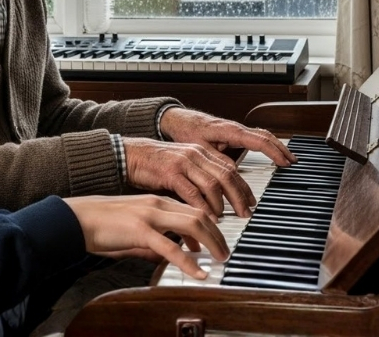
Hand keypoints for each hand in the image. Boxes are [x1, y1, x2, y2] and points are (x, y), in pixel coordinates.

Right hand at [63, 194, 228, 280]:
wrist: (77, 218)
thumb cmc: (101, 224)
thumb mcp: (133, 229)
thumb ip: (152, 240)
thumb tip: (165, 255)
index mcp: (156, 202)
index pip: (192, 210)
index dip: (209, 226)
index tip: (215, 243)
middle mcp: (157, 205)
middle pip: (199, 215)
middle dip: (218, 235)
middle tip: (225, 252)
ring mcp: (150, 216)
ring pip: (193, 225)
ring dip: (211, 243)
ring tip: (219, 259)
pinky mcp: (140, 231)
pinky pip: (171, 247)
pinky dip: (188, 261)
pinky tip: (197, 272)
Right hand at [123, 136, 255, 218]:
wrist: (127, 155)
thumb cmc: (152, 165)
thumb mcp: (179, 168)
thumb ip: (196, 179)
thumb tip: (214, 199)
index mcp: (198, 152)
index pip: (228, 168)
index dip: (242, 186)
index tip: (250, 202)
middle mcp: (193, 155)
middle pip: (225, 176)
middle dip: (238, 198)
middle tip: (245, 215)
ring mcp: (181, 164)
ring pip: (212, 185)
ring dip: (221, 206)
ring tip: (225, 223)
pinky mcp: (168, 175)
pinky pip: (191, 194)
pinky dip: (201, 212)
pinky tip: (204, 224)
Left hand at [160, 108, 296, 167]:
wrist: (178, 120)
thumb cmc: (187, 131)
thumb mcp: (200, 148)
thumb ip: (217, 159)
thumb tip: (232, 172)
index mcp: (230, 130)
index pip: (259, 140)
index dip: (274, 151)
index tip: (285, 162)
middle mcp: (236, 128)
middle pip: (266, 136)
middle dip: (281, 148)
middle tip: (293, 162)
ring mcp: (235, 130)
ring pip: (262, 135)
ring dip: (275, 146)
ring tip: (287, 159)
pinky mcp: (233, 134)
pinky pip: (255, 137)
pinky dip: (266, 145)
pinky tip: (270, 154)